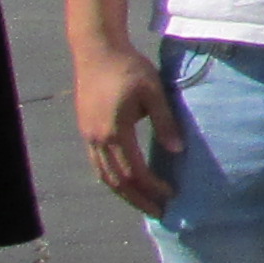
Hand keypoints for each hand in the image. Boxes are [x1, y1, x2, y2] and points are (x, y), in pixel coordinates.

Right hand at [76, 38, 180, 217]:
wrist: (96, 49)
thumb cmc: (128, 67)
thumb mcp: (153, 91)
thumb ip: (164, 121)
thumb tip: (177, 151)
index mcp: (114, 131)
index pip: (135, 172)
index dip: (153, 187)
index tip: (171, 195)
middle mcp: (97, 139)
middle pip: (117, 182)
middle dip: (139, 200)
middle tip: (159, 213)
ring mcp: (88, 136)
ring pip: (104, 176)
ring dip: (124, 193)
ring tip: (143, 203)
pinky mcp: (86, 129)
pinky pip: (98, 164)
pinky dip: (112, 179)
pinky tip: (126, 182)